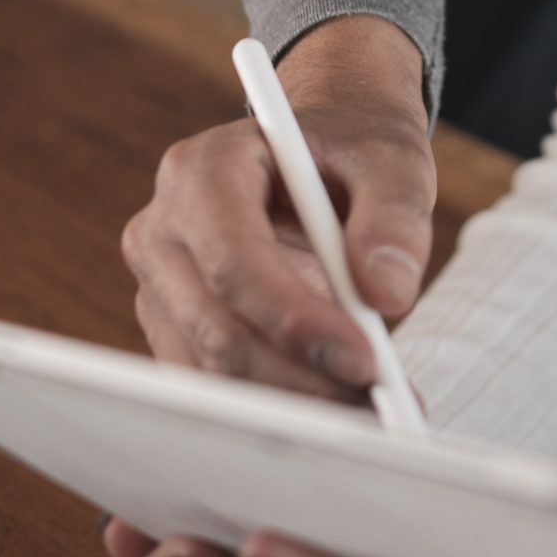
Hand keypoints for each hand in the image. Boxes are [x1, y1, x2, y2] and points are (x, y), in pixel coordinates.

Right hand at [122, 17, 435, 397]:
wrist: (324, 149)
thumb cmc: (353, 146)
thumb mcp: (390, 160)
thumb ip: (395, 217)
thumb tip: (388, 294)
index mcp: (205, 168)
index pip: (233, 260)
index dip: (293, 319)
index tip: (363, 359)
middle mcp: (164, 228)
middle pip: (216, 327)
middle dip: (298, 377)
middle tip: (375, 406)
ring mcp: (162, 284)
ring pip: (212, 368)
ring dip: (291, 401)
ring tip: (368, 409)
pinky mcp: (176, 327)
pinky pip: (214, 382)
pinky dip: (276, 402)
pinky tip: (337, 403)